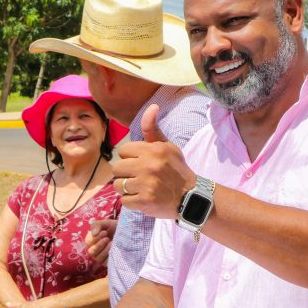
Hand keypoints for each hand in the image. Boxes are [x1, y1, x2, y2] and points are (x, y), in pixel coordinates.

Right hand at [85, 218, 116, 263]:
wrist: (129, 233)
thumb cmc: (115, 228)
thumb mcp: (106, 223)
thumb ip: (97, 225)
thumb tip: (93, 233)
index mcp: (92, 240)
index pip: (88, 242)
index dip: (95, 238)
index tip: (105, 232)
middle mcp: (95, 250)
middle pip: (91, 251)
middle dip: (99, 244)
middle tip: (107, 238)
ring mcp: (101, 257)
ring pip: (98, 258)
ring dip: (105, 250)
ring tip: (112, 243)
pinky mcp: (107, 262)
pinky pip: (105, 262)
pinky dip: (110, 256)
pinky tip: (115, 249)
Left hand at [111, 104, 195, 218]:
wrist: (191, 197)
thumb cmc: (176, 170)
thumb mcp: (167, 146)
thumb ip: (153, 129)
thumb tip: (152, 107)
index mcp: (152, 150)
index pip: (123, 151)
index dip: (129, 158)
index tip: (140, 163)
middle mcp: (148, 166)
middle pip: (116, 168)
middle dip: (125, 173)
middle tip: (138, 177)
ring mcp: (145, 184)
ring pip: (118, 185)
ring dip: (126, 188)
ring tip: (140, 188)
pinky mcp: (144, 201)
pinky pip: (124, 200)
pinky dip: (131, 201)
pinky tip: (142, 198)